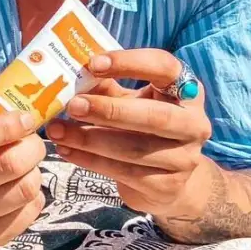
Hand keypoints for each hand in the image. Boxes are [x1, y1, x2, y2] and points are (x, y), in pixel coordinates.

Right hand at [0, 66, 46, 244]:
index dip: (2, 125)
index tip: (25, 118)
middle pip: (4, 165)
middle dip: (30, 146)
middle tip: (32, 137)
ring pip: (24, 188)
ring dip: (36, 168)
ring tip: (26, 159)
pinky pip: (31, 212)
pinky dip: (36, 194)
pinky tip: (21, 182)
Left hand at [46, 49, 212, 218]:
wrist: (166, 178)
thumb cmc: (142, 126)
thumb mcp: (128, 100)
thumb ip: (105, 87)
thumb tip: (70, 74)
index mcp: (186, 90)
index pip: (165, 68)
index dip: (130, 63)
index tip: (93, 63)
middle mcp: (194, 124)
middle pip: (156, 116)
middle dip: (109, 110)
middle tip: (72, 105)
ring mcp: (185, 159)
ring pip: (135, 149)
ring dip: (89, 139)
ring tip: (56, 130)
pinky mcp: (168, 187)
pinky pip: (125, 173)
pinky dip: (90, 161)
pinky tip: (66, 150)